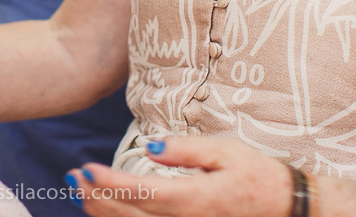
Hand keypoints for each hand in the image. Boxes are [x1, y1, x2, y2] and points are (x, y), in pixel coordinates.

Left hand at [66, 136, 293, 216]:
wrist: (284, 208)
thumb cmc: (256, 175)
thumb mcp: (226, 152)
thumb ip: (187, 150)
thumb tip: (151, 146)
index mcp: (194, 198)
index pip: (142, 192)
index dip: (109, 183)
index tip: (86, 169)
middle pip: (129, 214)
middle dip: (95, 197)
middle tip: (71, 177)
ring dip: (101, 211)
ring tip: (78, 192)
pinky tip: (103, 210)